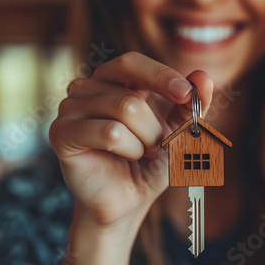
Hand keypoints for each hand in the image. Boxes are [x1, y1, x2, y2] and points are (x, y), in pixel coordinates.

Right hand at [49, 51, 212, 233]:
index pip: (132, 63)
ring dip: (145, 140)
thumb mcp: (178, 131)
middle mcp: (87, 88)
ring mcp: (70, 108)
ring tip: (139, 153)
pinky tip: (124, 158)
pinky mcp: (61, 133)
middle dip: (155, 125)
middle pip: (132, 93)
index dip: (160, 75)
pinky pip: (110, 132)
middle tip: (157, 143)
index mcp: (112, 80)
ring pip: (124, 109)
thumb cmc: (150, 162)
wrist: (128, 201)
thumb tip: (203, 76)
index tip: (186, 94)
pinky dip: (129, 150)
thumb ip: (191, 104)